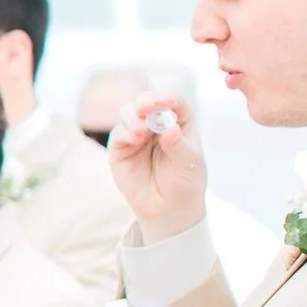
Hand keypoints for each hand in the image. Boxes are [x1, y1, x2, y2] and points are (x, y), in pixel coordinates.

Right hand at [107, 93, 207, 240]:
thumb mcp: (188, 163)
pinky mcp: (120, 148)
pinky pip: (118, 133)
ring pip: (128, 113)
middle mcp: (156, 124)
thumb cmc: (184, 182)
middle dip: (145, 101)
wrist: (168, 208)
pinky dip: (125, 132)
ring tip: (140, 130)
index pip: (174, 103)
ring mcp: (137, 135)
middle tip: (145, 107)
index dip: (168, 98)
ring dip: (132, 116)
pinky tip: (135, 138)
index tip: (165, 101)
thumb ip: (177, 145)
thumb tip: (168, 128)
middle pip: (147, 102)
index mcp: (179, 122)